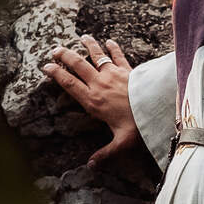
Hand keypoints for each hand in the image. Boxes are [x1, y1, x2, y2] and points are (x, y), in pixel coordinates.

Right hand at [42, 36, 140, 167]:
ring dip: (88, 46)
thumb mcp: (120, 143)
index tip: (46, 67)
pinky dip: (113, 48)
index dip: (56, 74)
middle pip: (78, 65)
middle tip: (55, 49)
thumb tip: (91, 166)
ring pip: (96, 56)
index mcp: (93, 101)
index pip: (69, 84)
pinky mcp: (127, 70)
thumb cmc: (137, 125)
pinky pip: (118, 56)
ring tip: (82, 37)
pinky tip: (110, 41)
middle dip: (65, 56)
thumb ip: (104, 153)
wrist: (157, 108)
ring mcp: (113, 75)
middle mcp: (100, 84)